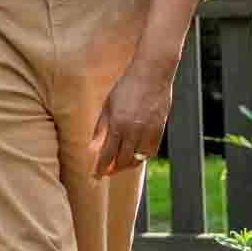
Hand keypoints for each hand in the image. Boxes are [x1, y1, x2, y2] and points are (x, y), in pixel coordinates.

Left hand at [91, 61, 170, 179]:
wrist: (152, 74)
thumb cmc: (127, 86)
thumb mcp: (108, 105)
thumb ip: (100, 129)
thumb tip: (92, 149)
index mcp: (118, 124)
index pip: (107, 155)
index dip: (100, 168)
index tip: (95, 176)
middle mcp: (134, 131)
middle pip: (122, 161)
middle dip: (112, 170)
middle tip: (106, 172)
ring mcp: (148, 132)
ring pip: (137, 159)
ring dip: (127, 165)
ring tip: (118, 165)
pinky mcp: (160, 130)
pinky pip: (150, 152)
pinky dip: (141, 157)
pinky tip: (134, 155)